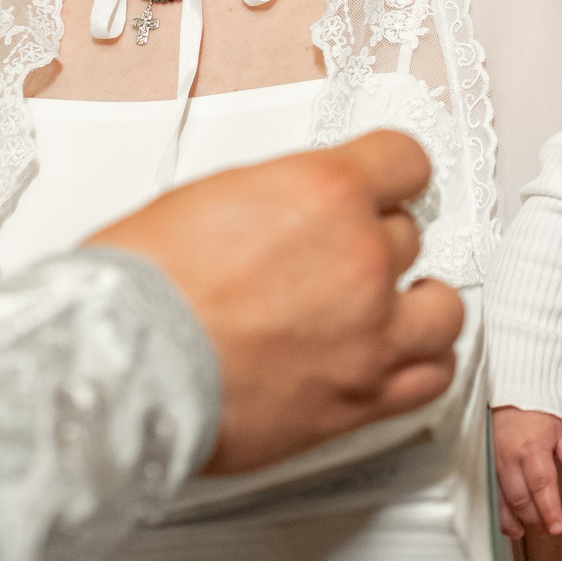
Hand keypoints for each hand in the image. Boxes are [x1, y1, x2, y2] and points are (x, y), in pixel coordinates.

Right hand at [91, 130, 464, 474]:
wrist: (119, 367)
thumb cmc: (139, 289)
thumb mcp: (209, 199)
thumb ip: (276, 201)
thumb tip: (291, 213)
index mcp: (324, 192)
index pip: (404, 161)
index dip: (389, 176)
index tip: (383, 187)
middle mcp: (361, 257)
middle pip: (407, 237)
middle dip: (373, 247)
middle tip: (336, 266)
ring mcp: (370, 332)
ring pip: (442, 309)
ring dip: (418, 307)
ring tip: (389, 313)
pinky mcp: (362, 398)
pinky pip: (432, 376)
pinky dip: (420, 366)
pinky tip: (396, 360)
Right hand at [494, 405, 561, 537]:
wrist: (508, 396)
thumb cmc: (538, 414)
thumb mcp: (561, 430)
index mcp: (532, 448)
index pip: (542, 485)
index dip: (549, 509)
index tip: (557, 527)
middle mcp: (509, 458)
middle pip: (521, 498)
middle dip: (534, 519)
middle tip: (548, 531)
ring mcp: (492, 463)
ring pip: (501, 501)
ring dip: (513, 521)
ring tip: (525, 533)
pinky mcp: (483, 466)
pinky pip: (488, 495)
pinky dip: (497, 513)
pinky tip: (507, 524)